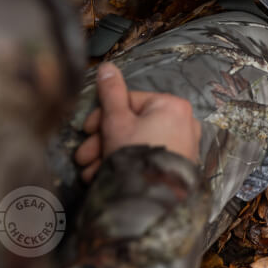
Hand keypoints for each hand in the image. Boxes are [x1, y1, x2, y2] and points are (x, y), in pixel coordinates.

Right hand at [74, 63, 201, 182]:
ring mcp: (184, 145)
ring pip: (138, 142)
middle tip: (83, 157)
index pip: (129, 101)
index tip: (85, 130)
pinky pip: (150, 156)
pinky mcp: (179, 165)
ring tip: (90, 172)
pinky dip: (128, 163)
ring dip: (108, 155)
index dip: (102, 116)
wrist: (154, 201)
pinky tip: (106, 178)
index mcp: (172, 105)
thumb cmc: (136, 154)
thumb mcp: (117, 121)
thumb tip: (107, 66)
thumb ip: (110, 93)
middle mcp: (184, 121)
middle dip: (102, 140)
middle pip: (132, 124)